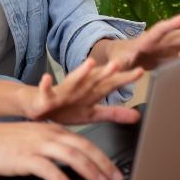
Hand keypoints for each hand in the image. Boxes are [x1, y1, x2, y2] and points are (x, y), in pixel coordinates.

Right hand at [0, 119, 123, 179]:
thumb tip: (76, 162)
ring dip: (88, 171)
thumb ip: (56, 147)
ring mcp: (37, 145)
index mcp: (54, 130)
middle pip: (83, 147)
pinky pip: (48, 168)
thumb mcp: (37, 139)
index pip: (86, 142)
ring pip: (70, 155)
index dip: (103, 158)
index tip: (115, 172)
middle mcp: (49, 134)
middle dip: (103, 165)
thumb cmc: (8, 140)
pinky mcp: (25, 157)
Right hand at [18, 59, 143, 124]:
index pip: (110, 84)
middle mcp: (79, 88)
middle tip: (117, 64)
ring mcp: (62, 91)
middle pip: (93, 79)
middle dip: (105, 72)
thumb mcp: (93, 114)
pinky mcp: (46, 96)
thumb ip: (114, 113)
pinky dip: (46, 85)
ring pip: (72, 81)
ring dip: (80, 72)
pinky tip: (47, 78)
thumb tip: (137, 116)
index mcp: (91, 92)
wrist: (39, 106)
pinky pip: (46, 90)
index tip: (140, 71)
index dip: (124, 79)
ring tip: (89, 63)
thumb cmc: (66, 109)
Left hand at [98, 13, 179, 71]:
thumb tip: (116, 67)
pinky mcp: (174, 50)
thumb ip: (117, 64)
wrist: (123, 54)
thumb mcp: (116, 62)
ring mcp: (169, 44)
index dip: (172, 24)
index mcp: (146, 41)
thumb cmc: (118, 58)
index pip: (159, 30)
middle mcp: (161, 40)